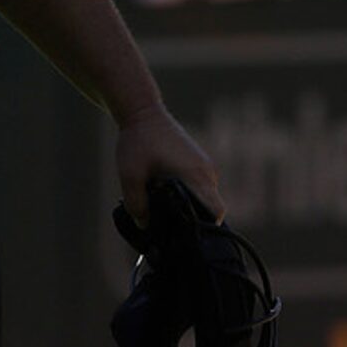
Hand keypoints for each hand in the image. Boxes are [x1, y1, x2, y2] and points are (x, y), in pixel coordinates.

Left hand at [115, 104, 222, 225]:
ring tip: (164, 210)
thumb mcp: (130, 176)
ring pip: (204, 197)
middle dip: (194, 220)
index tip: (187, 234)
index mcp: (195, 175)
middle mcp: (206, 171)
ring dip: (189, 206)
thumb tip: (144, 227)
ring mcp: (203, 165)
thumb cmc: (138, 141)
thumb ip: (137, 204)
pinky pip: (199, 186)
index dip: (206, 227)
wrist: (143, 112)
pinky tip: (165, 196)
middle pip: (211, 207)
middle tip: (169, 226)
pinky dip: (187, 195)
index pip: (216, 210)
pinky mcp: (197, 162)